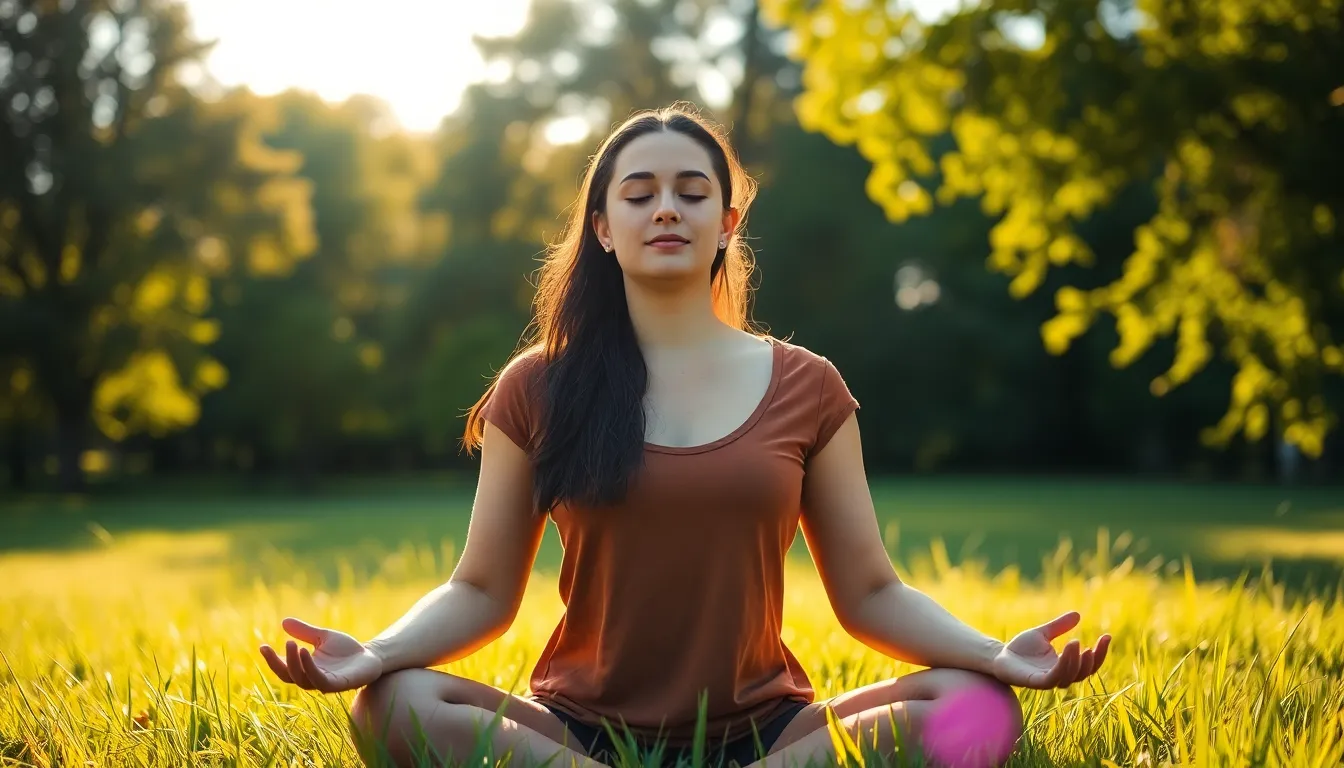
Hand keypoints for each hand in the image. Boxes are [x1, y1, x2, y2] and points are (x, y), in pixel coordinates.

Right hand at [259, 617, 383, 692]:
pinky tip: (306, 652)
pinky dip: (310, 667)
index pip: (284, 668)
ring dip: (294, 663)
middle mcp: (312, 678)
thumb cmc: (347, 649)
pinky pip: (320, 680)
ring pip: (302, 679)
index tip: (262, 646)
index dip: (272, 660)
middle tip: (281, 643)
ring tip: (291, 644)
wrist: (371, 656)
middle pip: (289, 676)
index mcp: (306, 669)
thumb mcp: (323, 637)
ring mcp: (324, 683)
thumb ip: (305, 632)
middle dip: (280, 662)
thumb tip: (283, 622)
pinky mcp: (338, 684)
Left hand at [991, 611, 1110, 689]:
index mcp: (1064, 665)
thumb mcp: (1043, 633)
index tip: (1107, 636)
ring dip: (1076, 662)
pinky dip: (1062, 666)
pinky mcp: (1034, 682)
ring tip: (1077, 643)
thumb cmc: (1021, 648)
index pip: (1088, 664)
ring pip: (1069, 677)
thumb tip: (1078, 614)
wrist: (998, 655)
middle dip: (1093, 661)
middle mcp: (1058, 675)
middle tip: (1094, 644)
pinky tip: (1067, 651)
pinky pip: (1053, 678)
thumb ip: (1059, 626)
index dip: (1100, 653)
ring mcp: (1047, 680)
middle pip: (1083, 673)